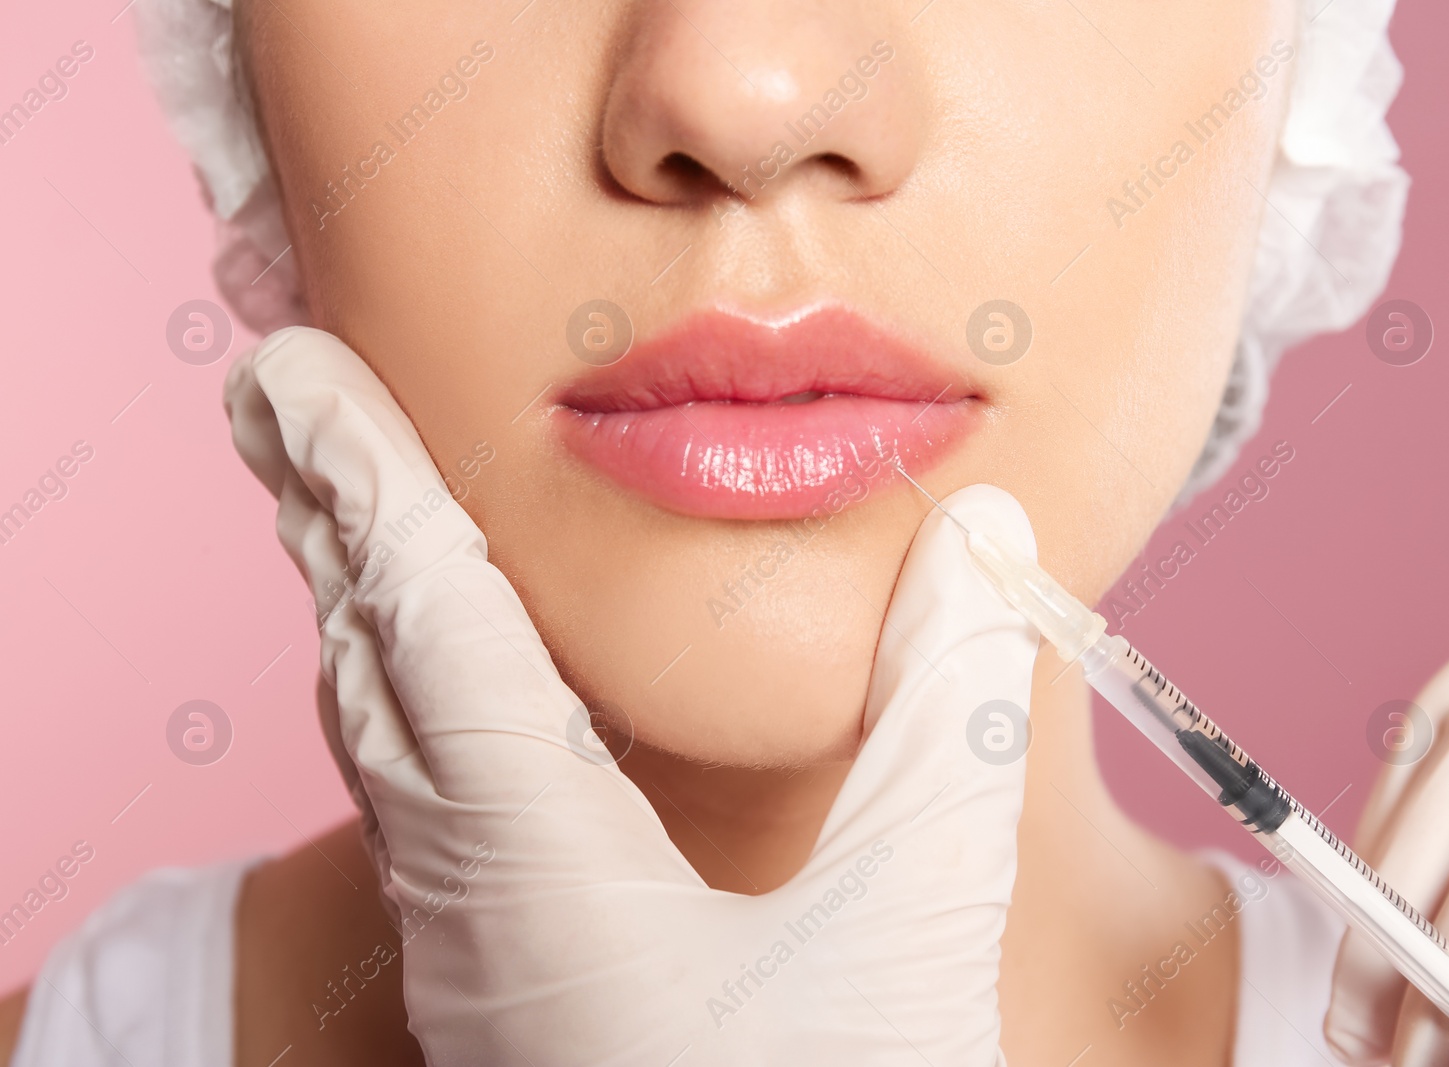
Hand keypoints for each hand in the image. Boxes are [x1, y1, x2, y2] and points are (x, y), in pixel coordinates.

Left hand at [224, 326, 1041, 1064]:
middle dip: (323, 520)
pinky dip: (404, 693)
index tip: (289, 378)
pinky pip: (416, 802)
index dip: (364, 484)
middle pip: (364, 669)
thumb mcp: (915, 921)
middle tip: (275, 400)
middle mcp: (470, 904)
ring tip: (341, 505)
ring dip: (358, 603)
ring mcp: (472, 953)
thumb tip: (985, 538)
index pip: (428, 625)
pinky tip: (435, 677)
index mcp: (541, 870)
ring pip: (376, 742)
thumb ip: (947, 716)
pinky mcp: (500, 985)